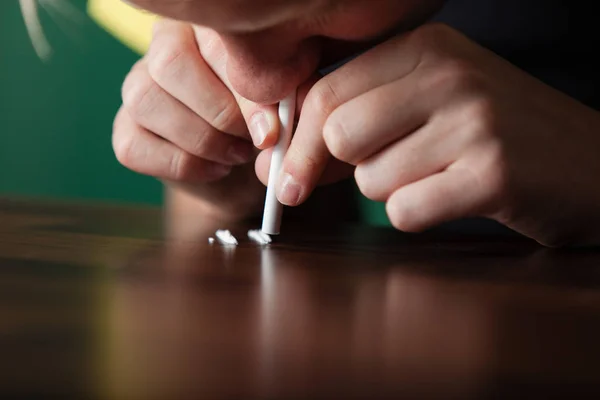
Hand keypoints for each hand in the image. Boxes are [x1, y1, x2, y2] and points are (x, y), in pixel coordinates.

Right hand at [113, 19, 284, 219]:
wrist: (246, 174)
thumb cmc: (268, 127)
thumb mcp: (285, 109)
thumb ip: (282, 101)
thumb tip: (269, 122)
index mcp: (206, 30)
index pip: (215, 43)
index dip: (244, 91)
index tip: (272, 129)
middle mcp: (163, 49)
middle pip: (170, 63)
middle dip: (220, 113)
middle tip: (255, 141)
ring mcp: (137, 88)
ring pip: (147, 101)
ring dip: (201, 139)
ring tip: (238, 155)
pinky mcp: (125, 130)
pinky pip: (136, 145)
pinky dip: (182, 165)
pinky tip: (216, 169)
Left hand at [259, 23, 599, 245]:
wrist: (587, 163)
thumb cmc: (492, 134)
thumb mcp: (425, 105)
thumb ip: (353, 123)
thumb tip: (278, 165)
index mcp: (426, 45)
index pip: (325, 91)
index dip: (298, 140)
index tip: (290, 173)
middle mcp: (449, 73)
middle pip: (338, 134)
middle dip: (349, 166)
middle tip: (389, 166)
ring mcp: (474, 121)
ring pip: (370, 178)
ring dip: (394, 189)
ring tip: (440, 173)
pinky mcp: (491, 173)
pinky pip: (405, 211)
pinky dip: (420, 214)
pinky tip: (455, 195)